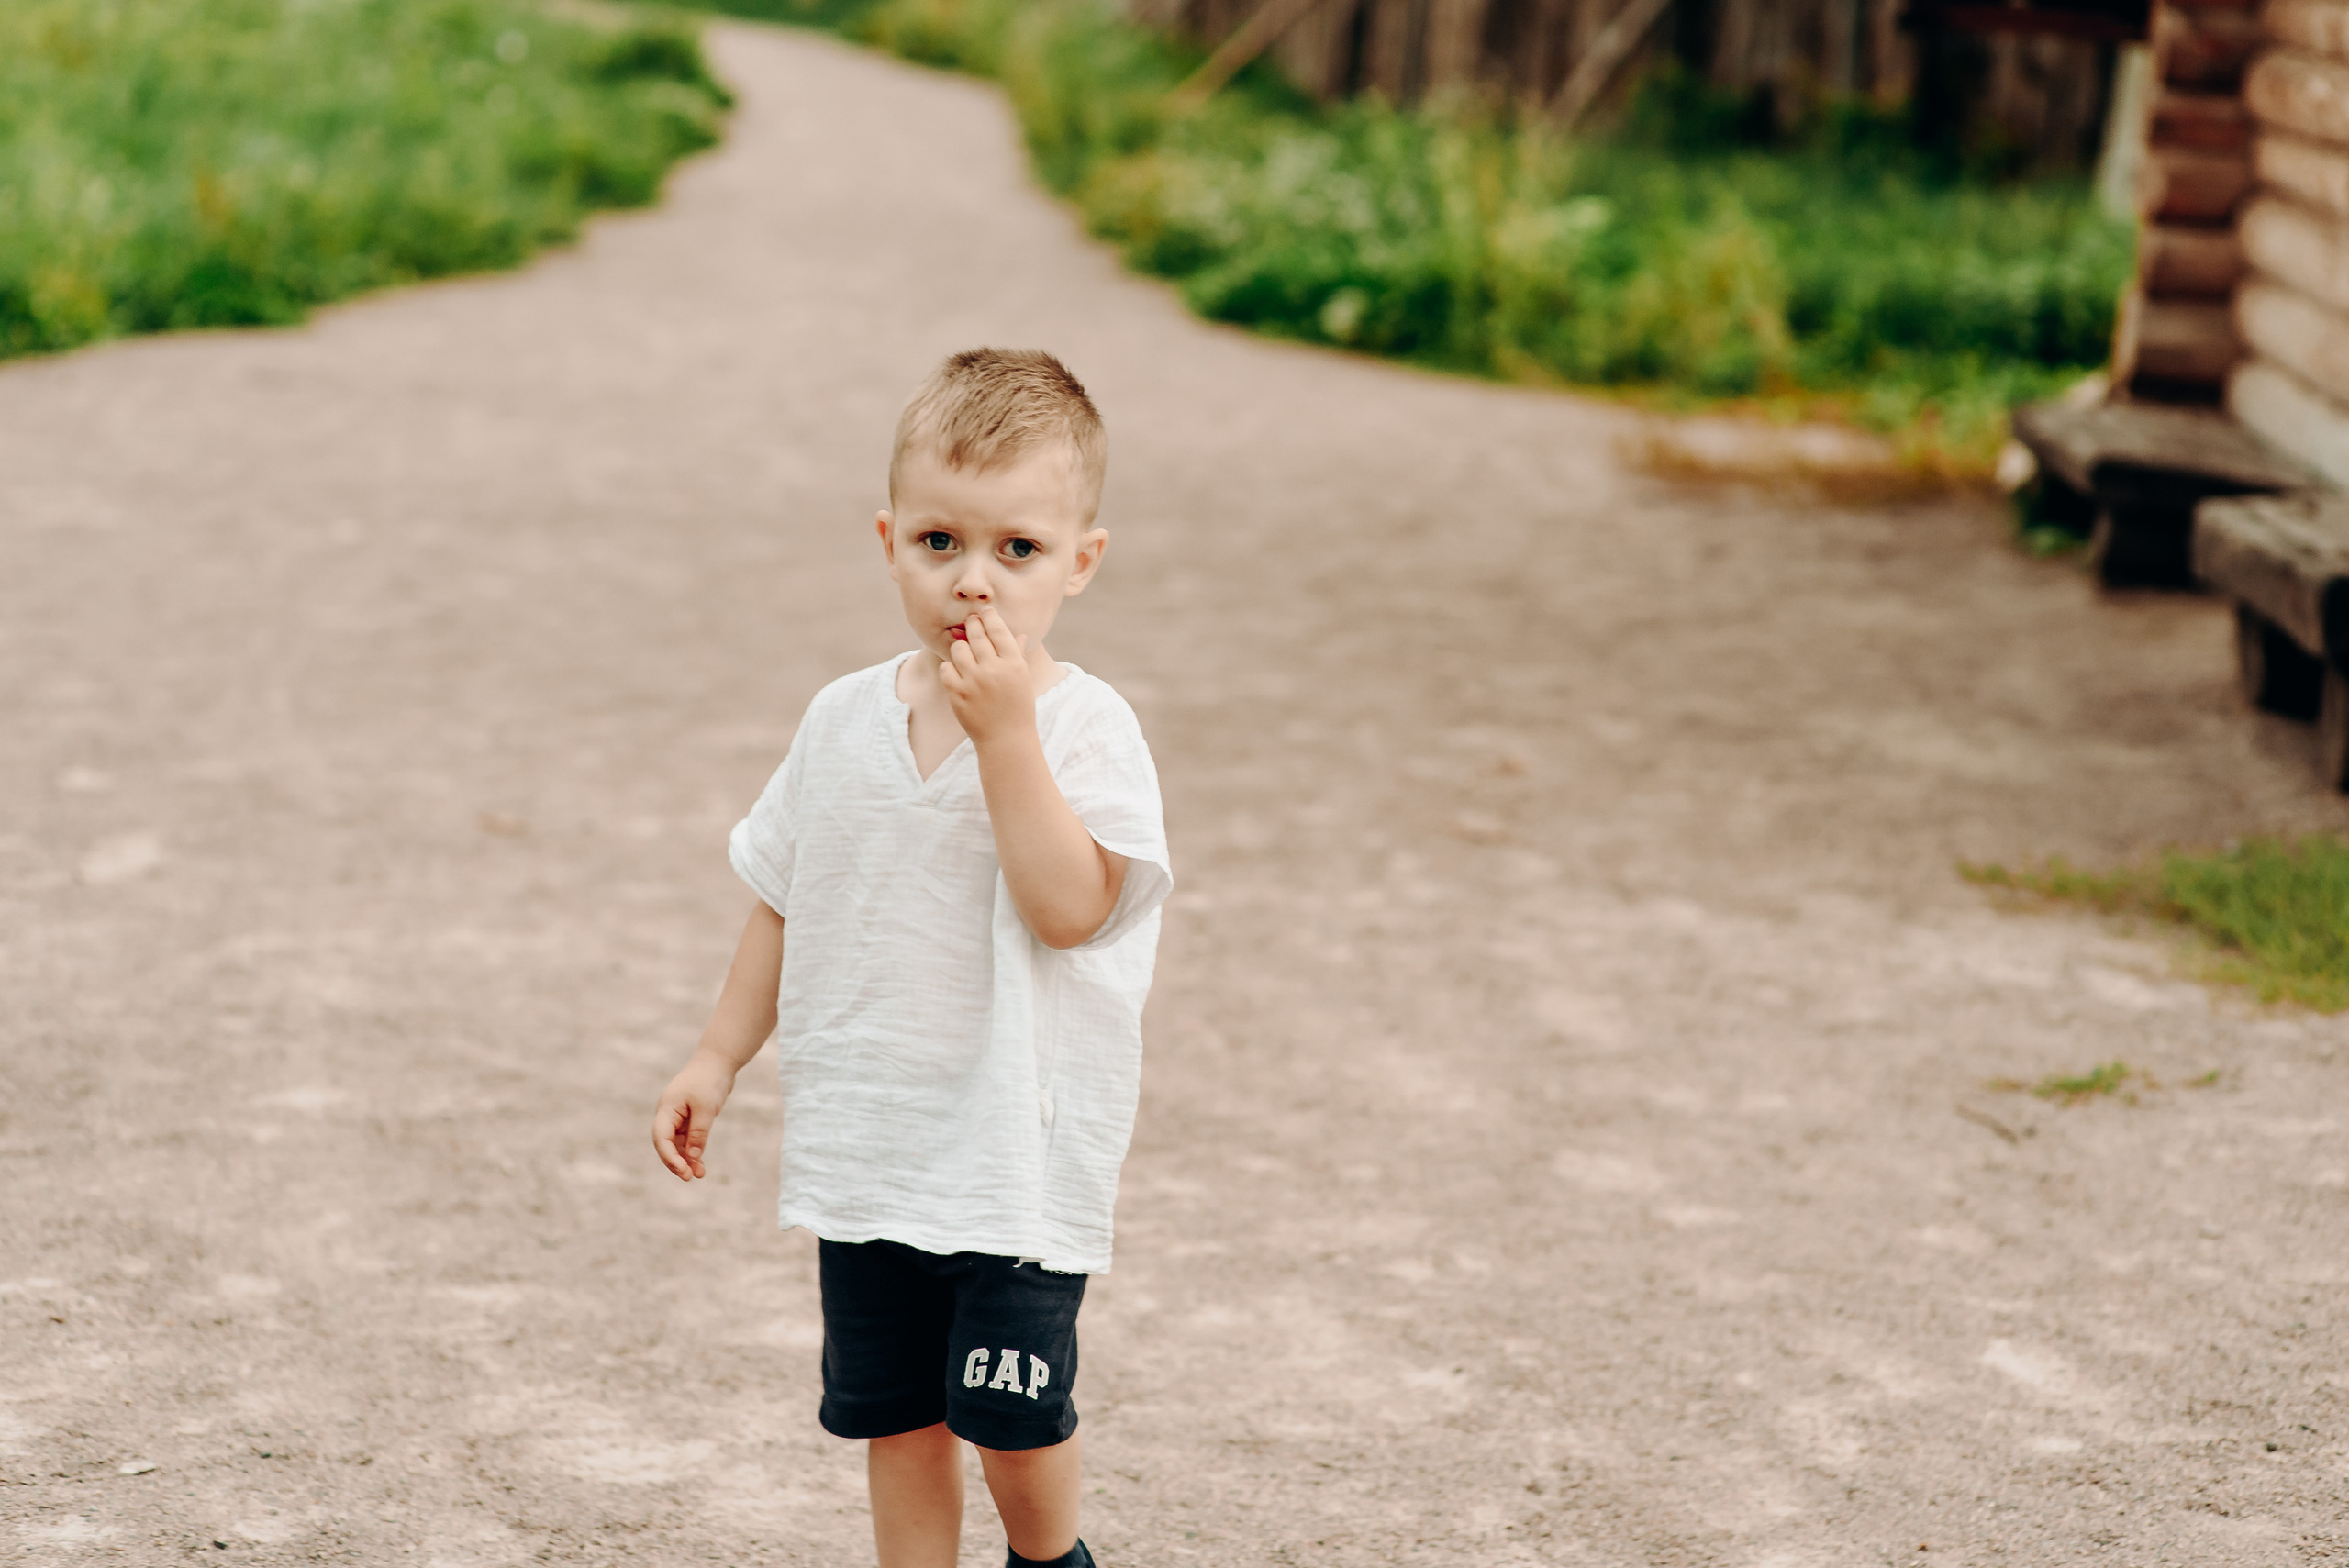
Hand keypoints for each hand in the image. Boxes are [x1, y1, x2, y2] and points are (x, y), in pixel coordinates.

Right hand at [652, 1053, 736, 1180]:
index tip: (683, 1171)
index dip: (669, 1157)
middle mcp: (668, 1114)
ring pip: (677, 1143)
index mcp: (667, 1108)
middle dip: (676, 1162)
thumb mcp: (706, 1108)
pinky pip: (687, 1138)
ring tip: (700, 1174)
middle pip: (666, 1144)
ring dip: (687, 1159)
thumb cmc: (710, 1080)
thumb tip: (692, 1155)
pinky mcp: (689, 1118)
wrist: (719, 1061)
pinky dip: (693, 1150)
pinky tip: (700, 1163)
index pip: (661, 1137)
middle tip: (690, 1177)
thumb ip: (699, 1132)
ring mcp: (678, 1116)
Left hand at [938, 609, 1034, 746]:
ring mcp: (974, 681)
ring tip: (965, 653)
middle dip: (972, 623)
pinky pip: (946, 668)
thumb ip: (1018, 655)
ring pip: (959, 648)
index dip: (990, 616)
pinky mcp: (958, 693)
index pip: (998, 630)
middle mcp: (994, 669)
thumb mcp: (1023, 681)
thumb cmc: (1017, 709)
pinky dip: (950, 668)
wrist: (1006, 740)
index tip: (985, 612)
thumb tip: (1018, 634)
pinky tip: (957, 673)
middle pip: (977, 633)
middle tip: (971, 621)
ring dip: (961, 647)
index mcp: (1014, 664)